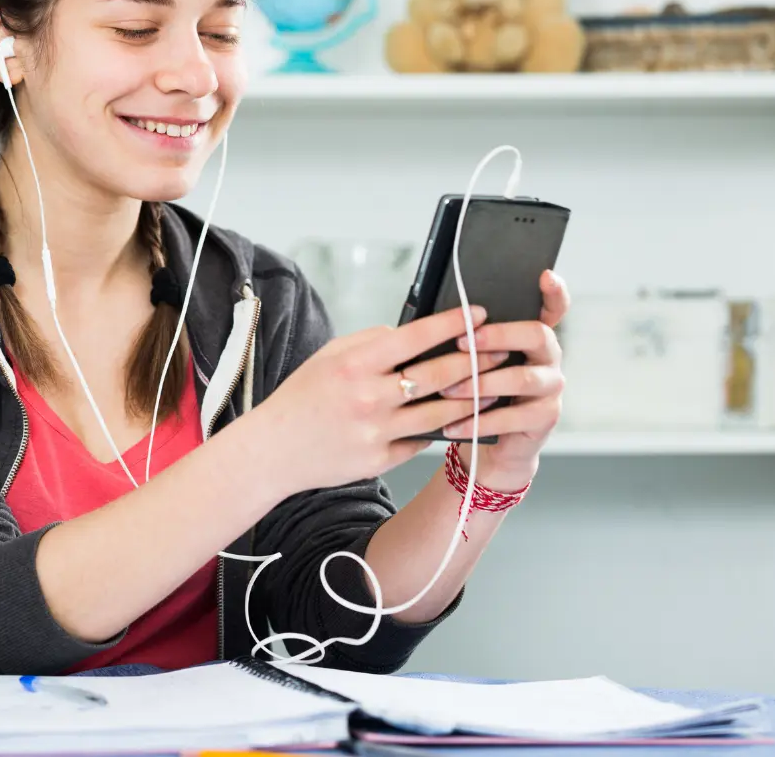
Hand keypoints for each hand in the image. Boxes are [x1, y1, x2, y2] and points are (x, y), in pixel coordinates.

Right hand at [246, 305, 500, 498]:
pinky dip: (442, 428)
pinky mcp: (380, 460)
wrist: (273, 450)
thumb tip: (413, 334)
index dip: (452, 324)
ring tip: (494, 386)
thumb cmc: (302, 397)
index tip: (477, 313)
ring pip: (442, 413)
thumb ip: (371, 342)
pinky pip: (422, 440)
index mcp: (354, 364)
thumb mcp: (329, 356)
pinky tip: (462, 418)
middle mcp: (368, 398)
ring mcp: (376, 432)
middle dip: (477, 360)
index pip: (415, 337)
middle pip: (439, 376)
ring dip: (473, 399)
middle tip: (501, 348)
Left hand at [437, 270, 570, 491]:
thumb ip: (467, 342)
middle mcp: (549, 358)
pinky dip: (479, 420)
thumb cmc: (475, 396)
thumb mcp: (470, 363)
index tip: (544, 276)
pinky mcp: (545, 418)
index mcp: (532, 337)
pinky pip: (513, 416)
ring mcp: (550, 388)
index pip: (553, 308)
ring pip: (522, 378)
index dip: (554, 292)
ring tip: (449, 390)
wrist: (490, 446)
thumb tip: (434, 322)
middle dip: (499, 335)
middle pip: (536, 335)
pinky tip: (454, 425)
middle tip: (464, 342)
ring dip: (481, 382)